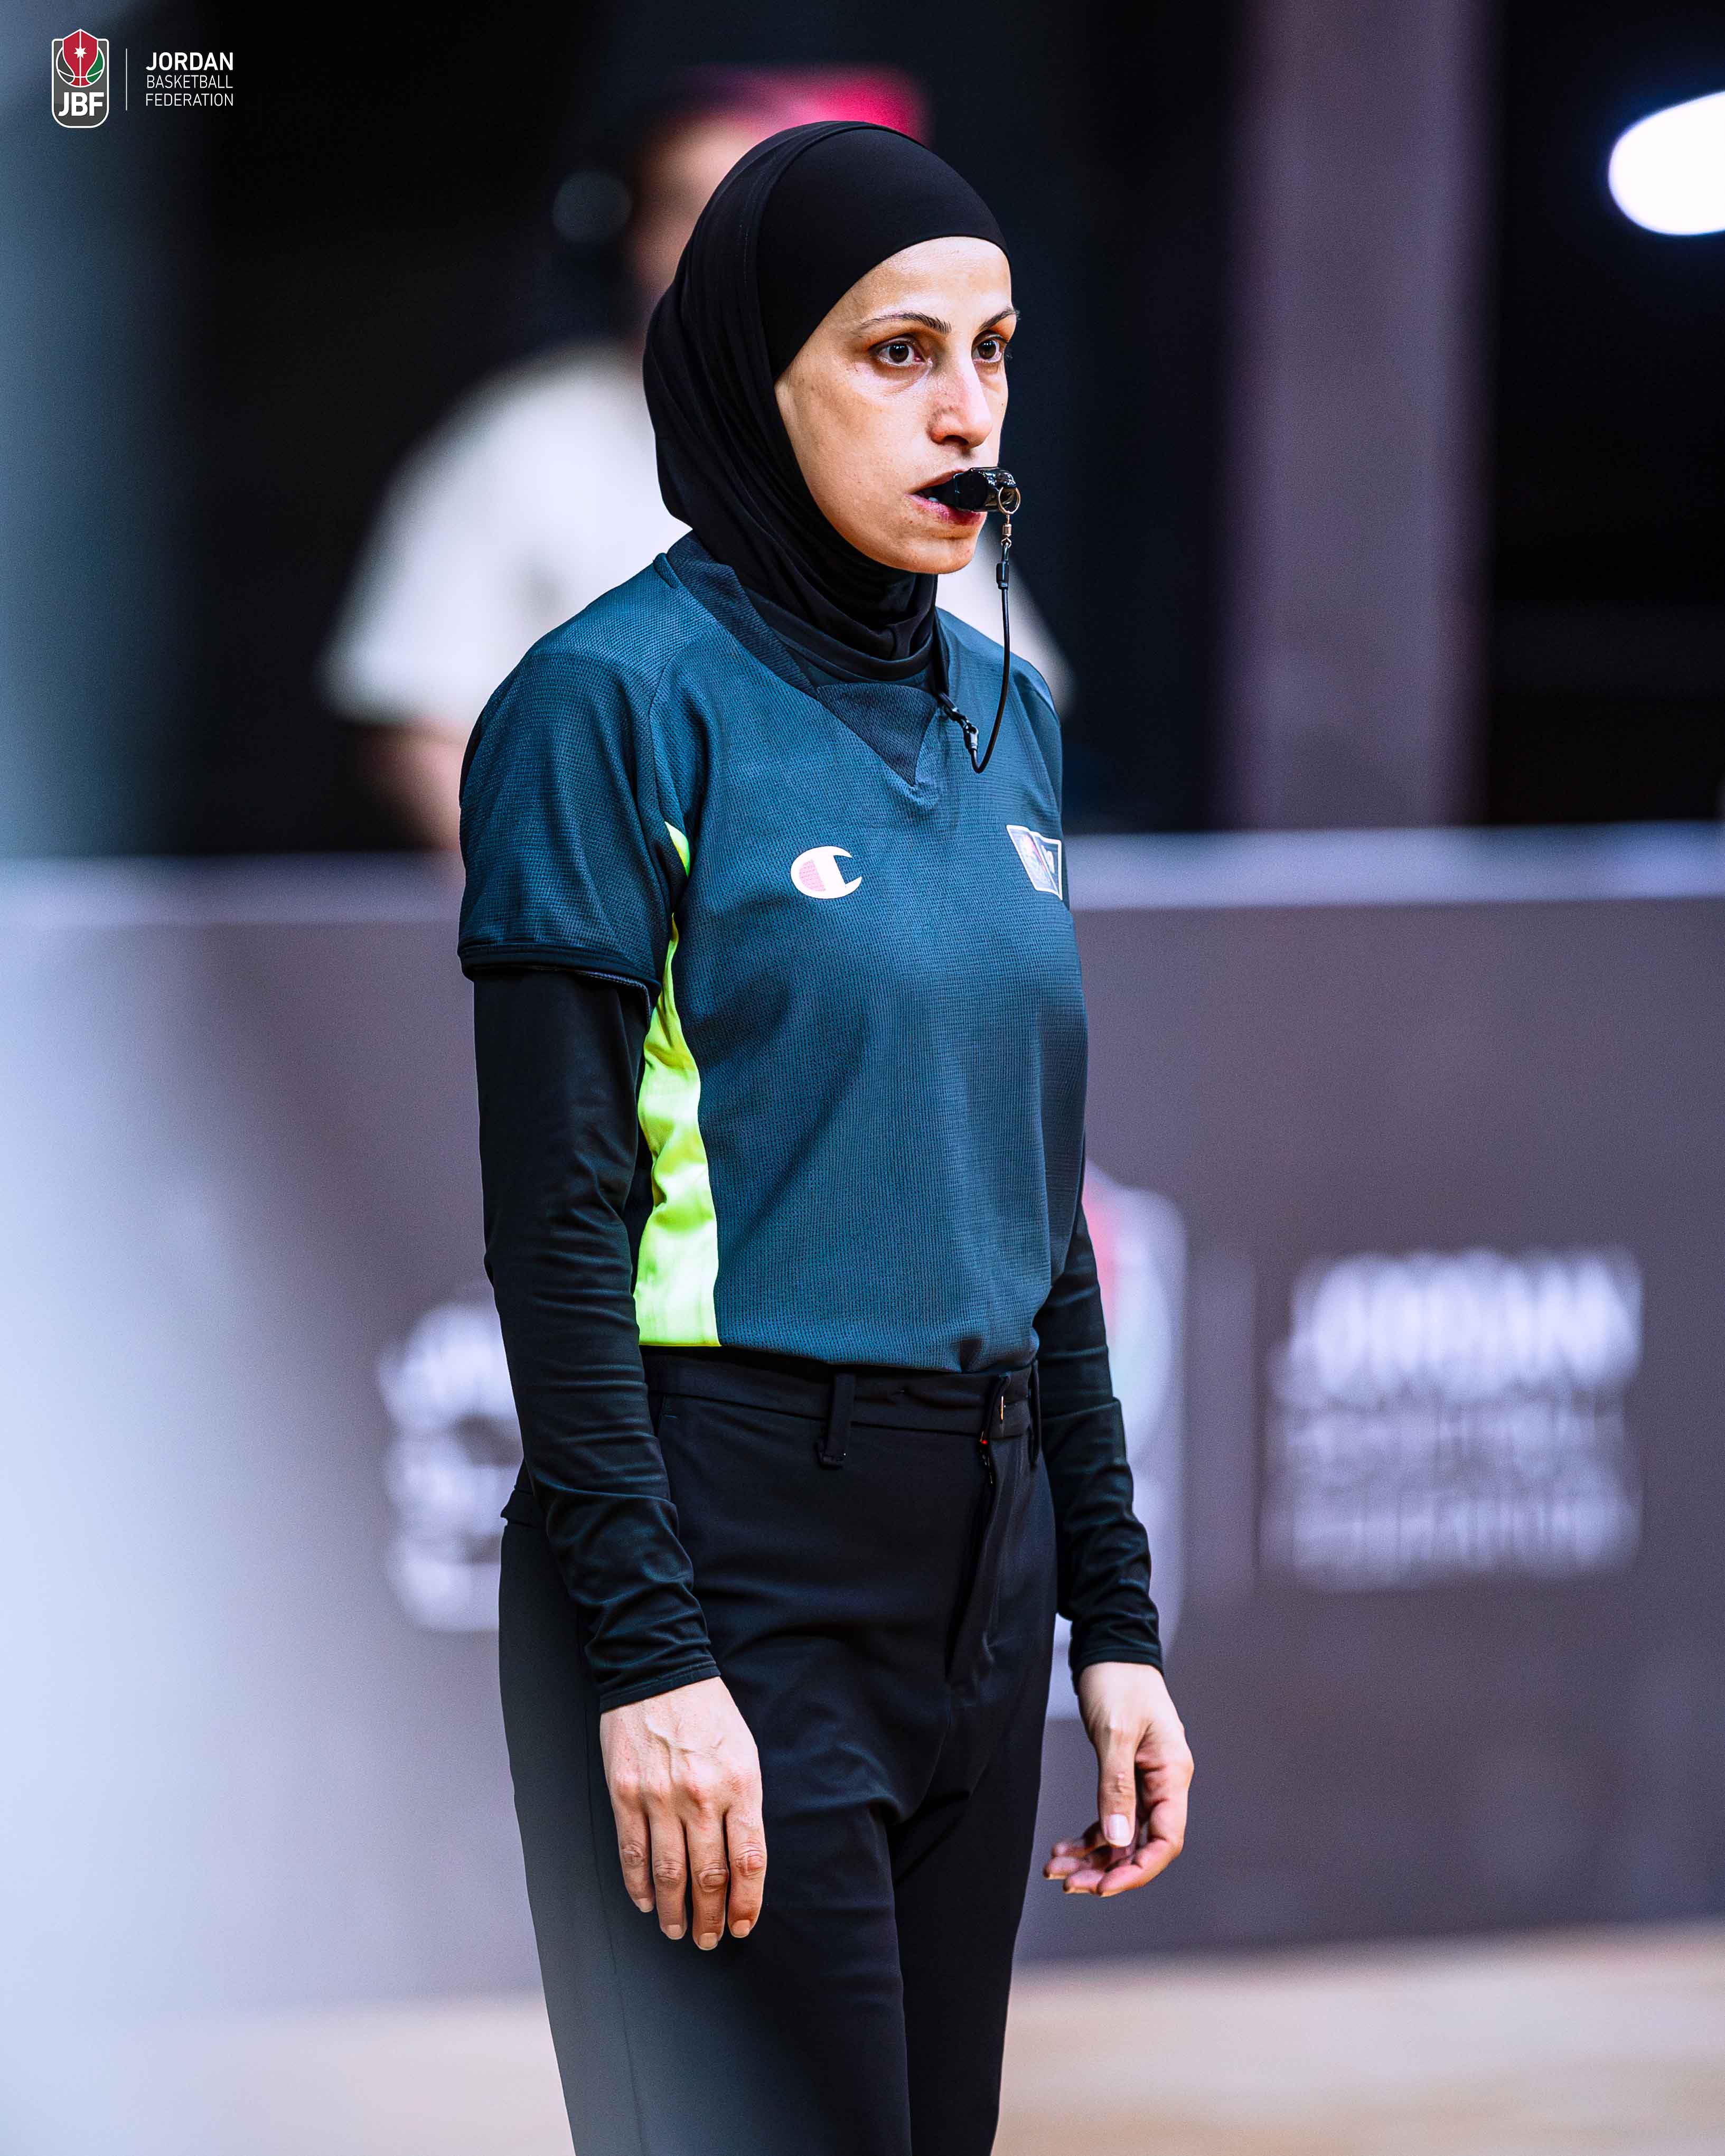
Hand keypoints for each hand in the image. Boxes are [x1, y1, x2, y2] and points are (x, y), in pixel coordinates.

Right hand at [599, 1676, 766, 1947]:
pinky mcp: (625, 1794)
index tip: (743, 1927)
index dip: (746, 1902)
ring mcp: (660, 1796)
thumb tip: (739, 1861)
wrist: (659, 1670)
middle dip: (710, 1917)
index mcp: (740, 1784)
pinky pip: (632, 1852)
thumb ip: (743, 1804)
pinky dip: (639, 1885)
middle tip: (708, 1940)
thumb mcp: (744, 1752)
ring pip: (669, 1873)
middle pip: (709, 1875)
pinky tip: (647, 1902)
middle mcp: (701, 1795)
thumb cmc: (709, 1714)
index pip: (748, 1860)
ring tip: (677, 1930)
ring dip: (675, 1911)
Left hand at [1044, 1662, 1191, 1896]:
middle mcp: (1163, 1783)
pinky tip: (1063, 1848)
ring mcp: (1144, 1781)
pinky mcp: (1124, 1775)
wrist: (1110, 1645)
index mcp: (1172, 1774)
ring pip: (1123, 1835)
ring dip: (1093, 1857)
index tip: (1103, 1887)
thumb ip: (1117, 1787)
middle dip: (1107, 1870)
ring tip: (1057, 1870)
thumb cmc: (1119, 1681)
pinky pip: (1110, 1818)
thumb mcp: (1116, 1733)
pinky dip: (1088, 1837)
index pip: (1166, 1839)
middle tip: (1068, 1883)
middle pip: (1142, 1844)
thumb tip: (1118, 1840)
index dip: (1137, 1870)